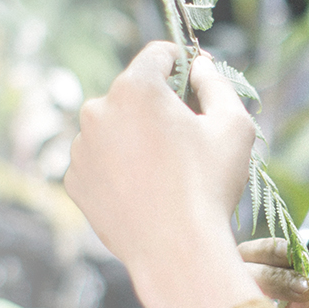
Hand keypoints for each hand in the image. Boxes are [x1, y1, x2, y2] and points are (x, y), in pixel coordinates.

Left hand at [63, 42, 262, 307]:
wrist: (177, 253)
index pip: (158, 54)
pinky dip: (118, 169)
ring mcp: (80, 147)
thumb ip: (217, 83)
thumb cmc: (209, 186)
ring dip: (135, 139)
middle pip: (133, 94)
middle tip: (186, 143)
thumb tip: (199, 67)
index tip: (196, 82)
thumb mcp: (234, 125)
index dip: (183, 63)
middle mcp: (97, 109)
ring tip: (164, 175)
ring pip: (113, 129)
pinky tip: (144, 192)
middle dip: (158, 109)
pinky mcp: (74, 181)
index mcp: (135, 87)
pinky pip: (99, 162)